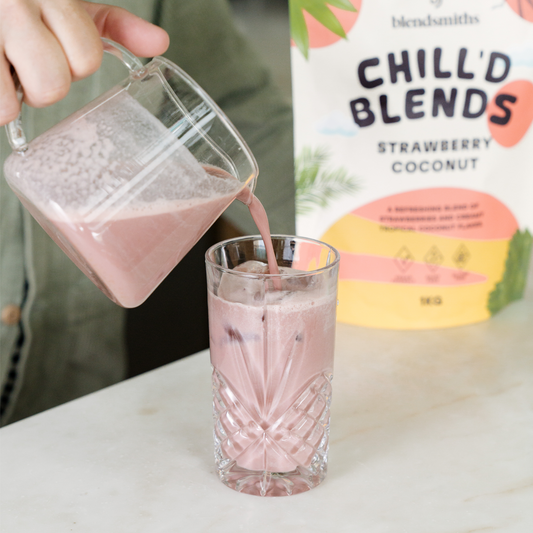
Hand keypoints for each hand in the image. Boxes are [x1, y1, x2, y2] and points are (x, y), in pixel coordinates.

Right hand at [0, 0, 168, 125]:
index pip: (86, 57)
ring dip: (13, 95)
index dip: (71, 62)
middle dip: (41, 83)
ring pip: (21, 98)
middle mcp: (14, 3)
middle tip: (22, 63)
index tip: (49, 46)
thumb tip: (160, 44)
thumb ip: (111, 24)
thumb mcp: (65, 2)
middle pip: (54, 83)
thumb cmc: (17, 0)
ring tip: (3, 68)